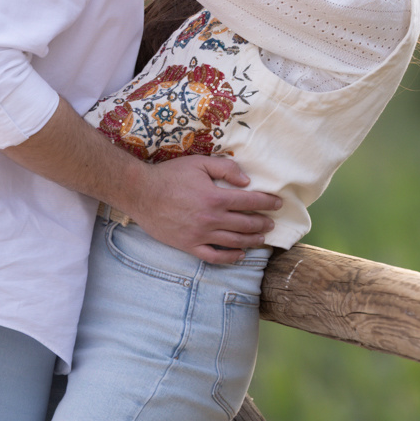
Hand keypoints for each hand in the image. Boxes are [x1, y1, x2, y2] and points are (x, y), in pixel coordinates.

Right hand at [128, 155, 281, 262]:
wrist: (141, 193)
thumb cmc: (170, 175)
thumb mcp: (199, 163)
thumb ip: (225, 168)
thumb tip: (247, 181)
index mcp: (216, 197)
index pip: (251, 202)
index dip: (268, 202)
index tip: (278, 203)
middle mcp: (211, 219)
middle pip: (246, 224)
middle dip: (263, 223)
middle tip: (271, 223)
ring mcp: (200, 234)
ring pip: (234, 241)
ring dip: (252, 240)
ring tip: (261, 238)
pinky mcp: (188, 245)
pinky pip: (213, 256)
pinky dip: (229, 257)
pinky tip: (239, 255)